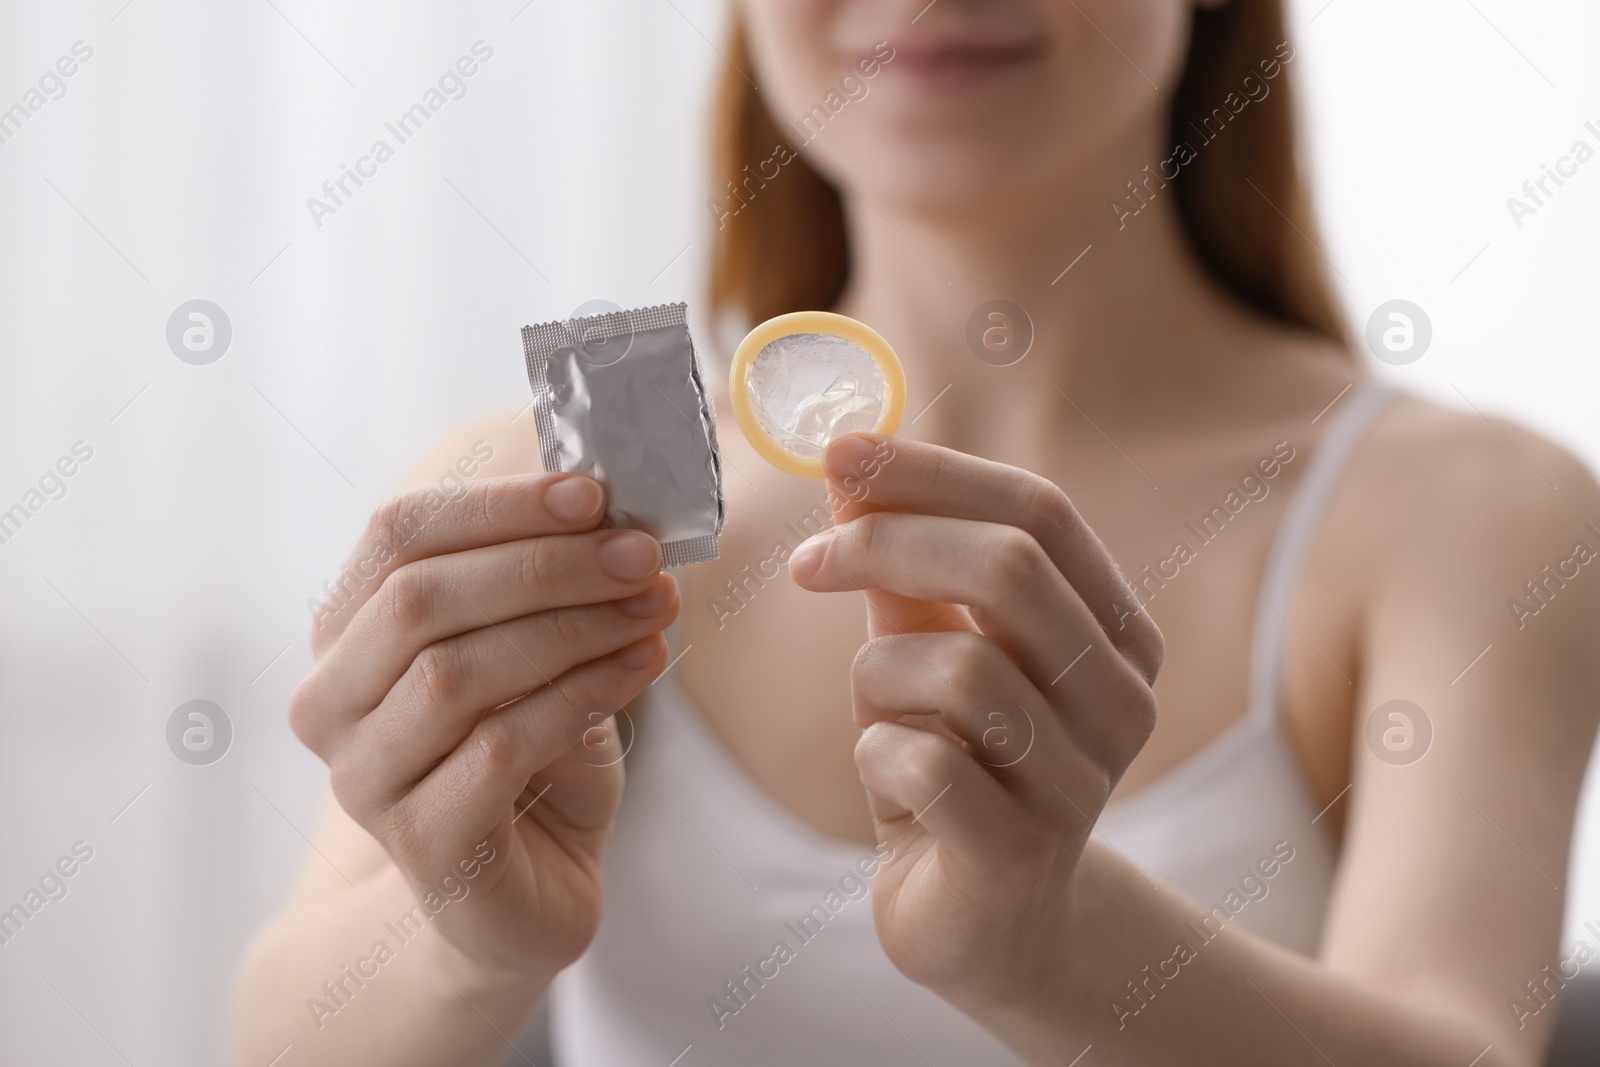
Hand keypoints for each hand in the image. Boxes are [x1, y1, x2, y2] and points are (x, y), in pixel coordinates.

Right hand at [289, 473, 678, 988]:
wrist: (527, 895)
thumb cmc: (532, 757)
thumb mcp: (540, 654)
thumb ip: (553, 587)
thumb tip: (621, 518)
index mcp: (347, 632)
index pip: (397, 535)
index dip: (497, 505)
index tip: (593, 493)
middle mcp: (330, 702)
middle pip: (420, 598)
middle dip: (544, 564)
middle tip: (641, 554)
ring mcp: (364, 778)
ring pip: (455, 673)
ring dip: (572, 627)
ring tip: (655, 608)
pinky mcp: (419, 843)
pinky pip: (498, 749)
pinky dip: (580, 695)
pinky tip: (643, 664)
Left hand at [788, 434, 1162, 1014]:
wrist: (986, 923)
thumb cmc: (956, 768)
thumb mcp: (927, 654)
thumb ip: (904, 571)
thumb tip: (850, 466)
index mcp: (1115, 633)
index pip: (1040, 513)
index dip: (933, 472)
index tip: (838, 453)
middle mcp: (1121, 701)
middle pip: (1010, 570)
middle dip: (888, 546)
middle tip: (808, 564)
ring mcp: (1083, 784)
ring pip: (960, 669)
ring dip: (879, 675)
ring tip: (877, 713)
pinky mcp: (1021, 856)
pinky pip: (925, 764)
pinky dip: (875, 750)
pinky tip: (885, 772)